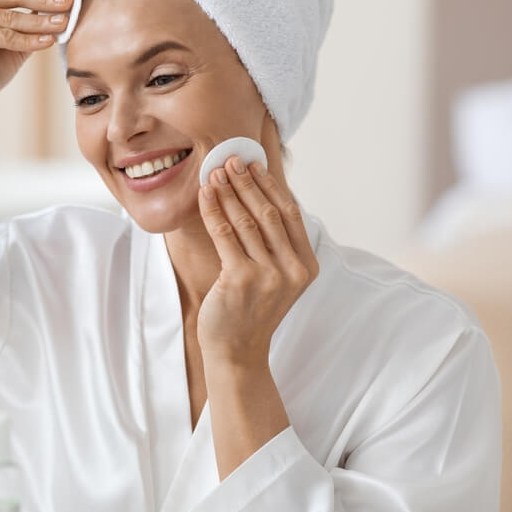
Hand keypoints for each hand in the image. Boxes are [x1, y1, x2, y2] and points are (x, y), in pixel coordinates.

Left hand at [196, 157, 318, 366]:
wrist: (237, 351)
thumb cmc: (251, 310)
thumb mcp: (275, 278)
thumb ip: (275, 245)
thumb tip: (258, 197)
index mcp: (306, 266)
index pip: (290, 214)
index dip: (270, 186)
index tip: (253, 165)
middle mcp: (293, 269)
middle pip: (268, 212)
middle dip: (246, 183)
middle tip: (229, 160)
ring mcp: (269, 275)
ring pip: (246, 220)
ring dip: (228, 192)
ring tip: (214, 173)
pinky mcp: (242, 279)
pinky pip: (225, 234)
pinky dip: (213, 210)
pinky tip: (204, 195)